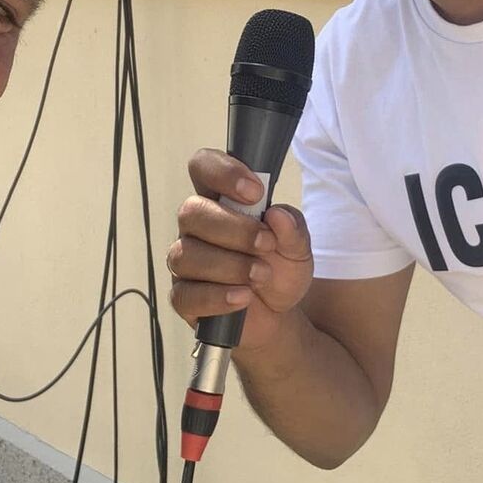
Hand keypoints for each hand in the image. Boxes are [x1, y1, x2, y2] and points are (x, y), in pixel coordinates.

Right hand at [167, 149, 313, 351]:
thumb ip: (293, 229)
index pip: (203, 166)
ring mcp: (186, 262)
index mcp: (221, 201)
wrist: (278, 315)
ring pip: (186, 254)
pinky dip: (218, 296)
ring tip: (261, 276)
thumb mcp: (298, 248)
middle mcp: (197, 227)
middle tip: (266, 244)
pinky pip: (185, 295)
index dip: (223, 172)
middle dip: (233, 228)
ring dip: (229, 265)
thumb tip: (277, 215)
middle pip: (191, 211)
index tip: (255, 192)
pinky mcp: (183, 297)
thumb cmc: (279, 270)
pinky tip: (243, 297)